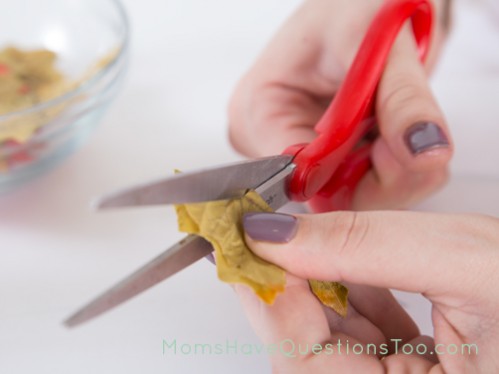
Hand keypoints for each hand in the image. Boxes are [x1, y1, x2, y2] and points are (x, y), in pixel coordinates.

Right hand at [228, 0, 452, 209]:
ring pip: (355, 196)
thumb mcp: (372, 39)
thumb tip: (424, 150)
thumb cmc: (350, 4)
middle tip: (413, 130)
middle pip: (328, 196)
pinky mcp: (330, 159)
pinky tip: (399, 132)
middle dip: (384, 172)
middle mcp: (272, 140)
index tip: (399, 149)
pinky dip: (399, 167)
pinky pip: (369, 186)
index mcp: (258, 111)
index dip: (355, 175)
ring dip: (397, 168)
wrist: (364, 3)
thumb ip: (401, 97)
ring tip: (405, 120)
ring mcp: (301, 153)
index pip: (298, 179)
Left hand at [236, 210, 498, 371]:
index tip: (246, 245)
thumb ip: (365, 246)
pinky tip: (345, 262)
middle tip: (265, 237)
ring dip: (317, 287)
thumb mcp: (469, 262)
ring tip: (301, 242)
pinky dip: (351, 293)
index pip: (303, 363)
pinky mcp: (420, 368)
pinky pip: (367, 334)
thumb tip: (277, 234)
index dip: (269, 299)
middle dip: (288, 289)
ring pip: (335, 341)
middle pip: (312, 354)